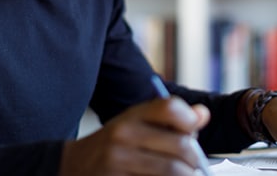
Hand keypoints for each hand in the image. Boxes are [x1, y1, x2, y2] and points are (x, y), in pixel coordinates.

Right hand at [59, 97, 209, 175]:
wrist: (73, 167)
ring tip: (183, 174)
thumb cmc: (115, 145)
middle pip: (181, 145)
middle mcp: (123, 135)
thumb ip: (171, 120)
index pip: (171, 108)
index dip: (190, 120)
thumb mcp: (137, 124)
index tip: (192, 131)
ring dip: (186, 175)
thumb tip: (203, 114)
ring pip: (174, 171)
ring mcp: (118, 161)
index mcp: (131, 115)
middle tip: (194, 165)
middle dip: (195, 159)